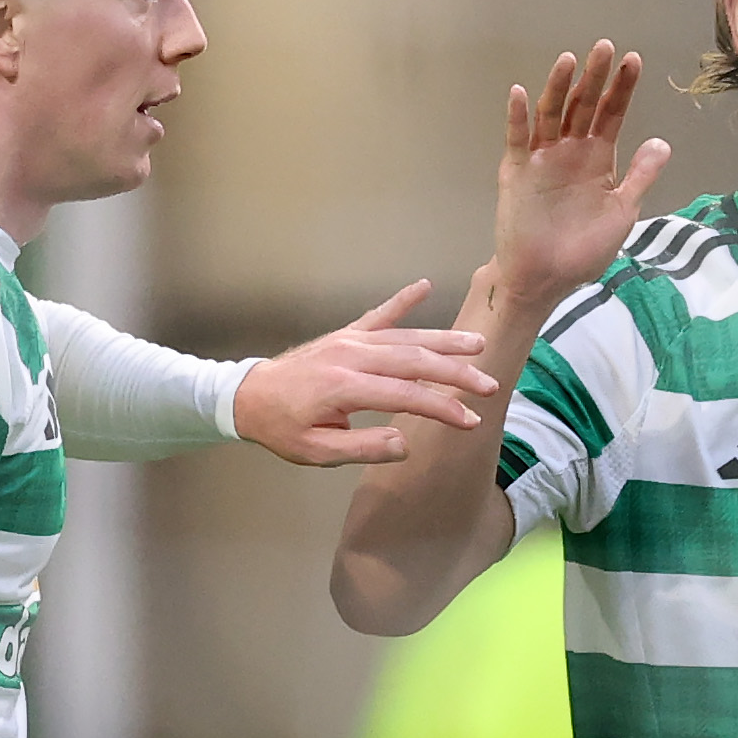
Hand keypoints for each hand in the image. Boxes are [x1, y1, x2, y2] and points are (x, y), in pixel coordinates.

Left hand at [234, 279, 498, 464]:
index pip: (405, 395)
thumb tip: (403, 443)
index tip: (469, 420)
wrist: (248, 396)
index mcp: (344, 387)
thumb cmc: (282, 427)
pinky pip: (379, 314)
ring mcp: (350, 340)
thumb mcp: (316, 451)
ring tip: (478, 345)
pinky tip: (423, 286)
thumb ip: (361, 447)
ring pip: (405, 337)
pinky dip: (402, 300)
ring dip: (444, 340)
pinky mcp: (346, 334)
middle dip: (456, 373)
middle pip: (414, 361)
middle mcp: (351, 356)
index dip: (441, 407)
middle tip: (489, 385)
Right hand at [497, 42, 673, 310]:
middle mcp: (570, 150)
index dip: (622, 88)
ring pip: (551, 115)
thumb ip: (640, 178)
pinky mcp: (515, 172)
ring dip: (558, 87)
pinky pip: (517, 140)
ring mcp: (541, 158)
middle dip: (594, 77)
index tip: (634, 60)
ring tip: (568, 59)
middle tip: (604, 47)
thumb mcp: (622, 213)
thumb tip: (662, 143)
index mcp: (598, 158)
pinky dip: (517, 117)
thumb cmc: (583, 249)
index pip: (611, 114)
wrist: (545, 279)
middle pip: (583, 106)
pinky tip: (519, 92)